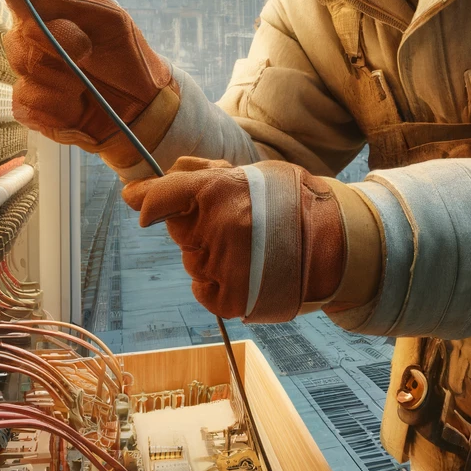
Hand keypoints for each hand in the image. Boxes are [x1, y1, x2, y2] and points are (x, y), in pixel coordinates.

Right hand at [0, 0, 173, 155]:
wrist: (140, 100)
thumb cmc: (122, 51)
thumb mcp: (105, 14)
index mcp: (46, 6)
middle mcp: (29, 35)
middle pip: (19, 32)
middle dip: (58, 40)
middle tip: (87, 50)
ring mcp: (26, 71)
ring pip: (25, 66)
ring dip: (63, 74)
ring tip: (85, 79)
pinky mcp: (29, 105)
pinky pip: (27, 101)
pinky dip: (57, 104)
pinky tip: (75, 103)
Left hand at [122, 157, 347, 320]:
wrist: (334, 241)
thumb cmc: (287, 200)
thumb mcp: (247, 172)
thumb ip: (197, 173)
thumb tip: (149, 181)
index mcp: (219, 190)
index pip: (161, 196)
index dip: (145, 200)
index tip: (136, 201)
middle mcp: (217, 227)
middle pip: (177, 229)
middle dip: (195, 224)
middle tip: (232, 221)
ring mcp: (224, 265)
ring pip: (192, 260)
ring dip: (209, 253)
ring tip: (249, 246)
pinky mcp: (231, 298)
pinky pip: (202, 289)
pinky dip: (216, 282)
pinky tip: (245, 269)